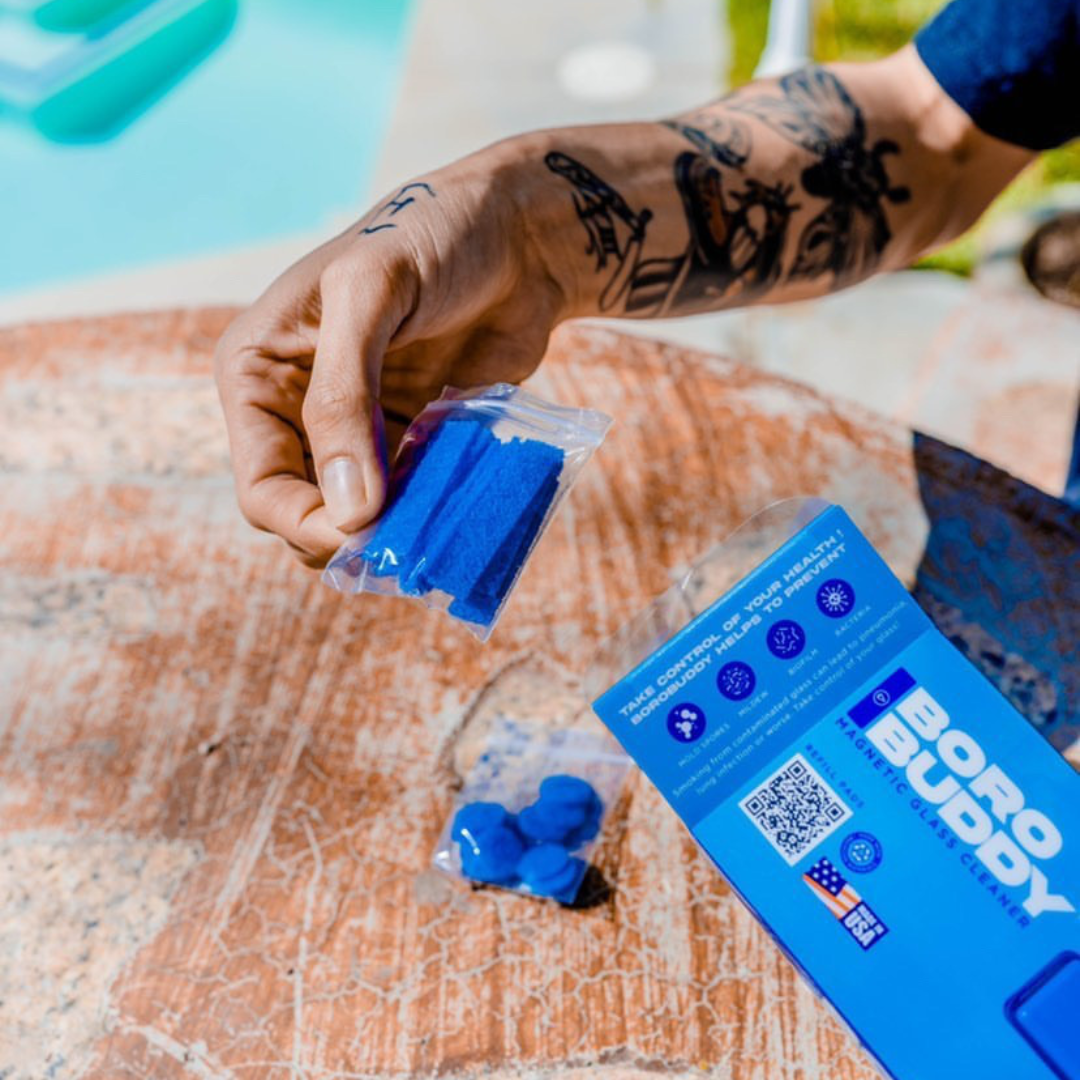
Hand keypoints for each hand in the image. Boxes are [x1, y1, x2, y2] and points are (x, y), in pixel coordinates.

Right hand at [214, 138, 569, 566]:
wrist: (519, 235)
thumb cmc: (433, 237)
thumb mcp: (371, 296)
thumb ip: (344, 399)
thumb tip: (349, 513)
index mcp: (258, 374)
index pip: (261, 487)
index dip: (306, 525)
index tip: (370, 536)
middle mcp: (298, 411)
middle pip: (307, 515)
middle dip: (353, 537)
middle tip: (414, 537)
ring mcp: (358, 432)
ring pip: (361, 520)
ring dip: (399, 534)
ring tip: (442, 525)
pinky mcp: (412, 440)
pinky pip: (411, 502)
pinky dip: (433, 516)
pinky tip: (463, 511)